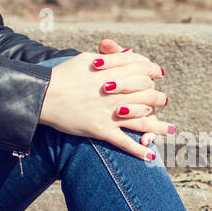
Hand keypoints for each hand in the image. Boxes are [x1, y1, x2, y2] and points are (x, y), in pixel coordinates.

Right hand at [39, 37, 170, 158]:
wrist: (42, 96)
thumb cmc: (62, 75)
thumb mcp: (85, 59)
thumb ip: (111, 58)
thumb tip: (132, 54)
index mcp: (110, 72)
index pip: (140, 69)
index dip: (152, 71)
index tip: (158, 74)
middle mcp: (113, 92)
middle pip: (146, 93)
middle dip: (158, 98)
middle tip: (164, 100)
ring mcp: (108, 112)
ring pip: (141, 118)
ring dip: (157, 126)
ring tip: (169, 130)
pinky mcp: (100, 130)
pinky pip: (124, 142)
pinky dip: (138, 150)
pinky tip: (150, 156)